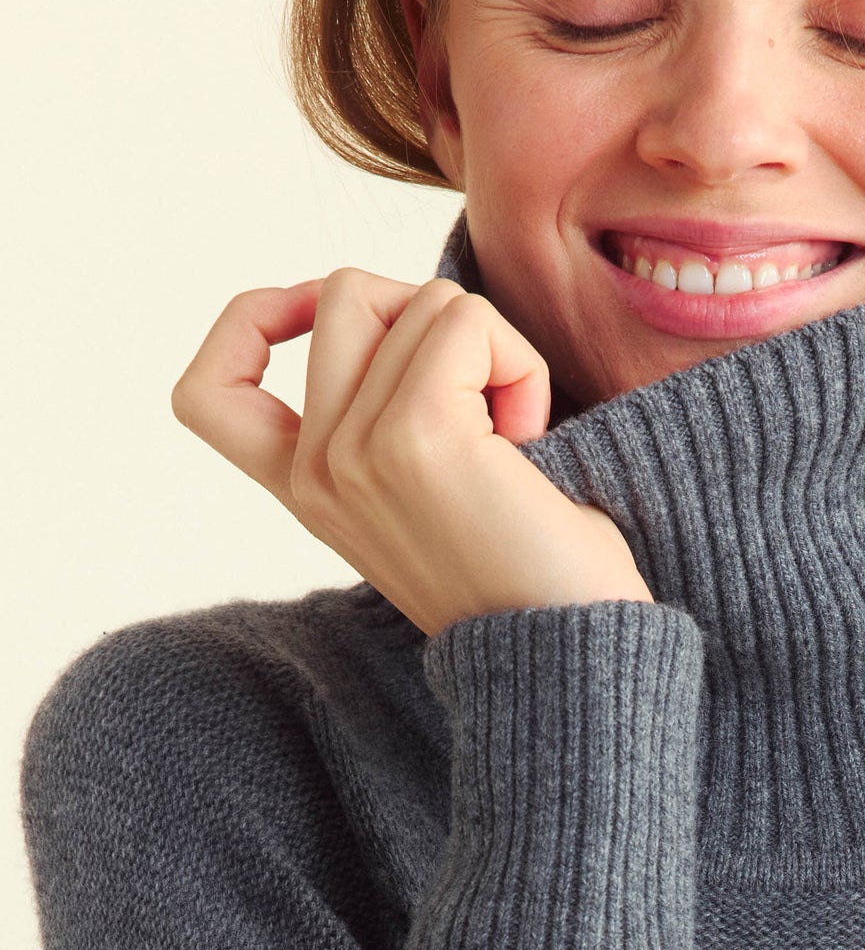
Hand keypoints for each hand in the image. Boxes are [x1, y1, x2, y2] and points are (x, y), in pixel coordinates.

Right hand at [170, 268, 654, 636]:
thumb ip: (383, 412)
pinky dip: (520, 362)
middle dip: (430, 317)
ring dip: (493, 351)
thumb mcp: (426, 490)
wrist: (573, 655)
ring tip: (515, 441)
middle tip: (482, 399)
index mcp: (306, 490)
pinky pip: (468, 322)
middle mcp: (314, 472)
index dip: (253, 320)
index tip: (322, 322)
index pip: (206, 390)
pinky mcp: (415, 436)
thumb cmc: (533, 573)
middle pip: (344, 294)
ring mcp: (354, 453)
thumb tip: (408, 311)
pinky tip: (531, 438)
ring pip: (420, 302)